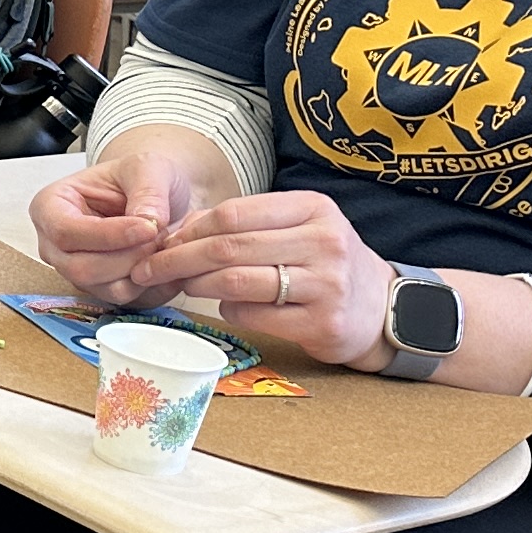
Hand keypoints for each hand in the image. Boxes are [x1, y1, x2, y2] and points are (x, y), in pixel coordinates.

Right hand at [30, 143, 209, 303]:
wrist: (154, 195)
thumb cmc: (139, 176)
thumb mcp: (146, 167)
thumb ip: (148, 191)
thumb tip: (149, 221)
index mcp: (50, 207)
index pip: (66, 232)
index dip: (108, 235)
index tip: (149, 227)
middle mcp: (54, 245)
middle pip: (80, 268)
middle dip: (128, 258)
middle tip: (162, 237)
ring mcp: (74, 271)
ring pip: (104, 289)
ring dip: (142, 272)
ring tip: (164, 244)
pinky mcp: (100, 289)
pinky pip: (125, 300)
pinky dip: (152, 285)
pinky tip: (167, 262)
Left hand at [122, 188, 395, 367]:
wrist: (381, 308)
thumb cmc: (325, 263)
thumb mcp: (296, 228)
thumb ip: (243, 225)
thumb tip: (177, 230)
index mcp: (313, 209)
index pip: (233, 214)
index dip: (189, 229)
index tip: (161, 241)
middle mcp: (323, 242)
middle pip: (229, 247)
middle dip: (178, 258)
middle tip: (149, 269)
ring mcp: (326, 284)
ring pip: (237, 282)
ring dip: (197, 285)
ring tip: (181, 286)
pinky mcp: (322, 323)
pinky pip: (254, 315)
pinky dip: (228, 310)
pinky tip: (225, 306)